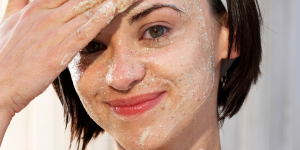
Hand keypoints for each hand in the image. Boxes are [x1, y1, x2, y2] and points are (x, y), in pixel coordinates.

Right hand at [0, 0, 133, 117]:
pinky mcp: (58, 51)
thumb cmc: (4, 55)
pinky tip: (111, 9)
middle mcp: (44, 16)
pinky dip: (99, 19)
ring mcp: (51, 32)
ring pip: (84, 10)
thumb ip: (20, 4)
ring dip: (103, 2)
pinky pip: (83, 31)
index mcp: (34, 8)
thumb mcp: (9, 22)